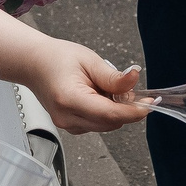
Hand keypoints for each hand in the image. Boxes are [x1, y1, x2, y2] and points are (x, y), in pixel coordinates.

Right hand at [23, 44, 148, 134]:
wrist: (34, 64)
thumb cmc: (57, 58)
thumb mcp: (90, 61)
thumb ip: (113, 77)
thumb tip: (135, 79)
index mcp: (70, 100)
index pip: (111, 114)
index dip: (134, 111)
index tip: (150, 102)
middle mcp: (67, 118)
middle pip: (111, 123)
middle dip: (126, 109)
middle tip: (129, 88)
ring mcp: (67, 125)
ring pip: (106, 126)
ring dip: (116, 110)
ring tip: (105, 88)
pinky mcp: (70, 126)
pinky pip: (97, 124)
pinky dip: (105, 113)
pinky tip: (98, 96)